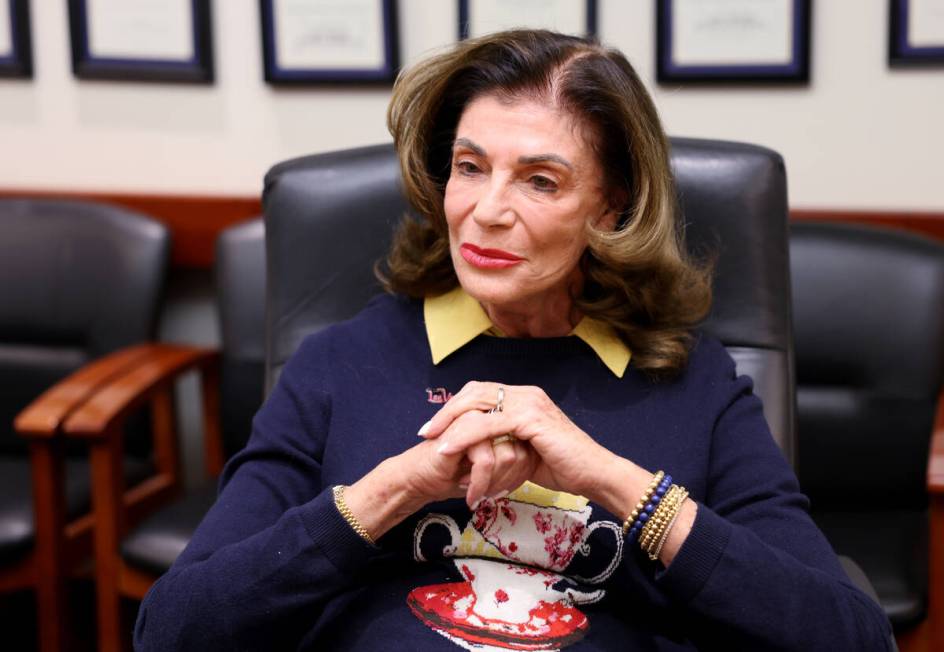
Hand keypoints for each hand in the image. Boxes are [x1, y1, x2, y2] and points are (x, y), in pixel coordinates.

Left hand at [418, 381, 615, 504]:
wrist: (593, 474)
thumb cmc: (564, 467)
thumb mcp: (527, 450)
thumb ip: (505, 442)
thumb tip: (481, 452)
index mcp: (525, 397)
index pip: (482, 392)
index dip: (456, 406)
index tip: (436, 426)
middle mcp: (527, 394)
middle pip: (475, 392)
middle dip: (447, 410)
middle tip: (426, 431)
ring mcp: (530, 403)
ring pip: (478, 404)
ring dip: (450, 421)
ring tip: (431, 439)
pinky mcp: (531, 418)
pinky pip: (488, 423)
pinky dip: (464, 434)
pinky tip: (449, 447)